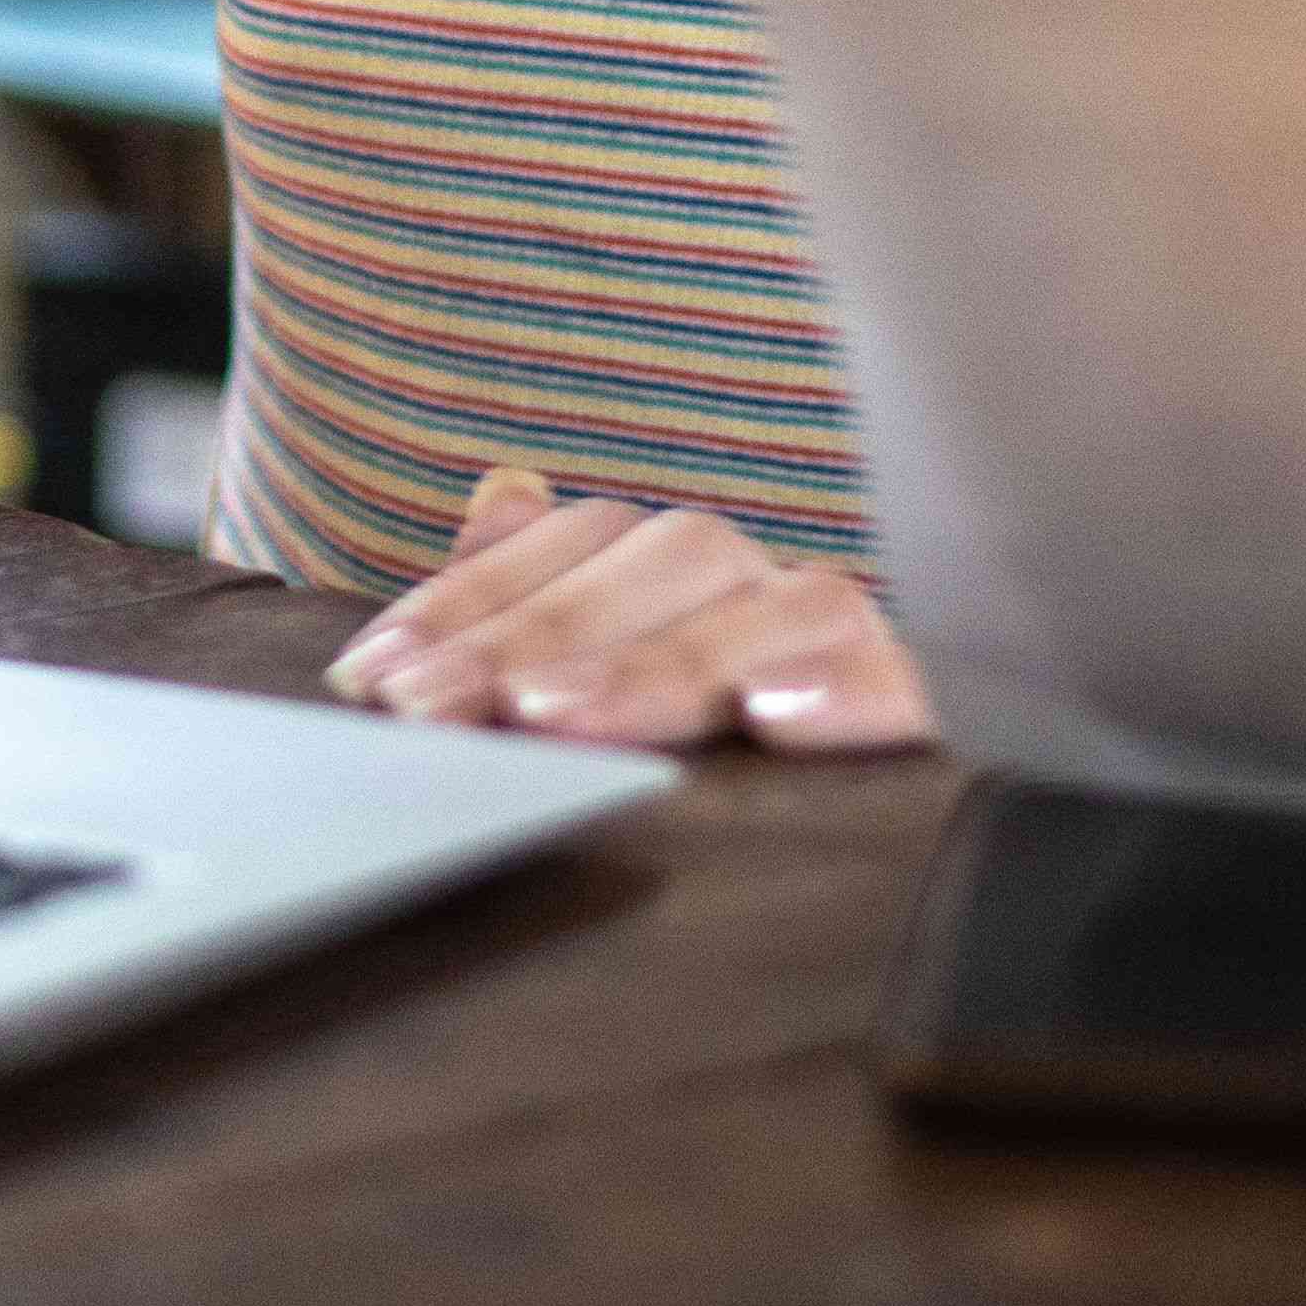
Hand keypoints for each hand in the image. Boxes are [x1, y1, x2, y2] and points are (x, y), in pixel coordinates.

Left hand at [320, 467, 936, 755]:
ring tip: (559, 718)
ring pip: (778, 607)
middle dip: (538, 635)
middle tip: (436, 709)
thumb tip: (504, 486)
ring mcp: (856, 638)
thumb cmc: (718, 738)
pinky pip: (909, 682)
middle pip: (671, 564)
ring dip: (663, 662)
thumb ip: (547, 582)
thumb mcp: (613, 663)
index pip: (578, 543)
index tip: (373, 676)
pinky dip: (848, 692)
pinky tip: (777, 717)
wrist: (914, 819)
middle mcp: (775, 579)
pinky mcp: (933, 707)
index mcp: (694, 565)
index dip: (468, 601)